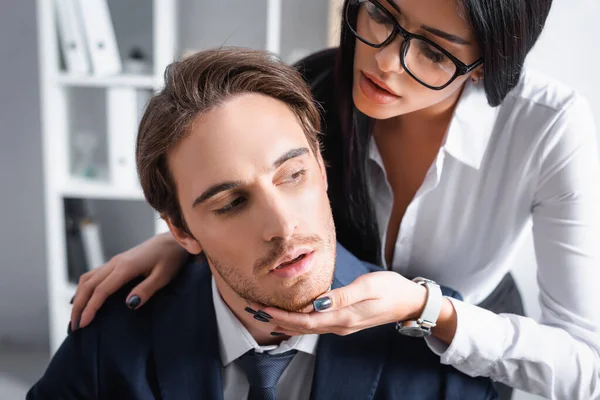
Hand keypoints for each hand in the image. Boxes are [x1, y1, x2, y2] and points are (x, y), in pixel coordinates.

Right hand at [70, 232, 188, 330]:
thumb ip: (146, 289)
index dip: (90, 308)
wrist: (173, 240)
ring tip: (76, 316)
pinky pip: (94, 275)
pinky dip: (84, 288)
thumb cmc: (171, 258)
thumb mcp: (164, 276)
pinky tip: (83, 297)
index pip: (101, 290)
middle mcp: (115, 263)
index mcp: (126, 267)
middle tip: (74, 327)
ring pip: (88, 279)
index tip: (83, 324)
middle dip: (78, 306)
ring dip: (78, 297)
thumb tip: (129, 304)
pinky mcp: (118, 262)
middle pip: (88, 285)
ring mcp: (115, 261)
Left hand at [262, 271, 428, 335]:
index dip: (283, 317)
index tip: (264, 309)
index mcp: (344, 317)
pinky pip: (316, 325)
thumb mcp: (368, 287)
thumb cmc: (390, 289)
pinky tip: (290, 319)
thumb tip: (317, 303)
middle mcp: (340, 325)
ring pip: (308, 328)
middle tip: (255, 309)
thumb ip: (342, 296)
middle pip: (303, 328)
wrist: (409, 301)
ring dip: (286, 322)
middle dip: (278, 320)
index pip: (306, 321)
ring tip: (265, 315)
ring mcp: (342, 325)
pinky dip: (299, 322)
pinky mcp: (345, 321)